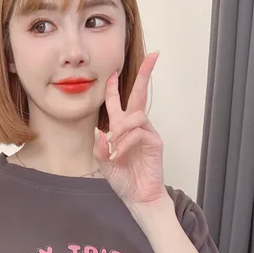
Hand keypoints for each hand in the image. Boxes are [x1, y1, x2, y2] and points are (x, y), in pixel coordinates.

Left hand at [93, 51, 166, 206]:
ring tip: (112, 147)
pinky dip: (126, 142)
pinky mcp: (155, 143)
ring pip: (135, 116)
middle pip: (140, 94)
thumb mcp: (103, 162)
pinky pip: (139, 133)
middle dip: (145, 74)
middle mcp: (135, 126)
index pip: (118, 102)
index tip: (112, 72)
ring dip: (120, 129)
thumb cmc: (123, 179)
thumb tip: (99, 131)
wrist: (137, 196)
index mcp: (121, 128)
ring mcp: (147, 133)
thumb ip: (99, 147)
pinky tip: (118, 154)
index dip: (113, 86)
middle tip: (153, 56)